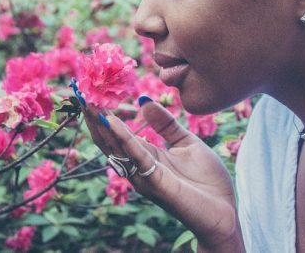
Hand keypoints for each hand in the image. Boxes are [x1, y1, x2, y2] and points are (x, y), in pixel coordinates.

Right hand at [84, 99, 243, 251]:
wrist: (225, 213)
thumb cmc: (207, 182)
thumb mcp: (186, 142)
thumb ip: (165, 123)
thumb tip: (143, 100)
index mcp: (145, 156)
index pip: (116, 133)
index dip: (102, 114)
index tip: (89, 93)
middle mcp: (138, 167)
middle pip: (108, 139)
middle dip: (93, 116)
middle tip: (79, 92)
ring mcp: (143, 176)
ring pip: (115, 147)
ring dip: (100, 124)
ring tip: (87, 102)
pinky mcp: (155, 182)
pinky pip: (136, 155)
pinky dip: (122, 137)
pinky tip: (111, 120)